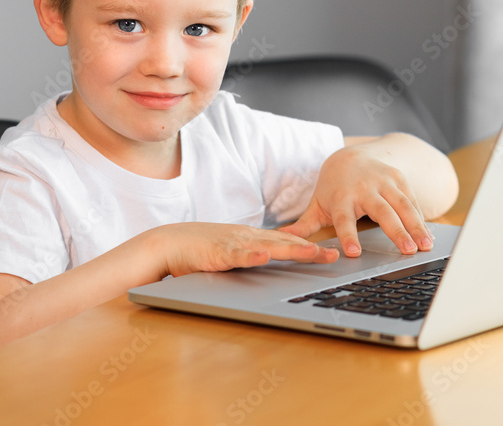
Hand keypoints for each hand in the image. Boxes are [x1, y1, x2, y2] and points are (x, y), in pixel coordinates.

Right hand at [148, 222, 338, 277]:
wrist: (168, 243)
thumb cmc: (199, 251)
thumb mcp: (231, 254)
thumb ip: (249, 258)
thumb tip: (268, 264)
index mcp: (251, 239)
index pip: (286, 242)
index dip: (309, 246)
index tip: (330, 251)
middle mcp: (247, 238)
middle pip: (284, 243)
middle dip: (310, 249)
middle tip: (334, 254)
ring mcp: (233, 244)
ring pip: (267, 246)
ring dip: (290, 249)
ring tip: (312, 252)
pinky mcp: (217, 253)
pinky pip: (237, 255)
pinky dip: (250, 256)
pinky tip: (263, 257)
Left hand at [277, 143, 434, 257]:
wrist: (350, 156)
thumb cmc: (333, 188)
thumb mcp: (317, 204)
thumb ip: (303, 226)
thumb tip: (280, 239)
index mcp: (341, 197)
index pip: (344, 219)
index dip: (348, 235)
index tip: (353, 253)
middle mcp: (364, 188)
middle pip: (381, 212)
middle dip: (396, 231)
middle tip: (407, 251)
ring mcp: (384, 181)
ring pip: (402, 205)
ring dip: (416, 226)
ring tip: (425, 246)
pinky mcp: (399, 179)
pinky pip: (412, 199)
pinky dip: (421, 217)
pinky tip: (428, 235)